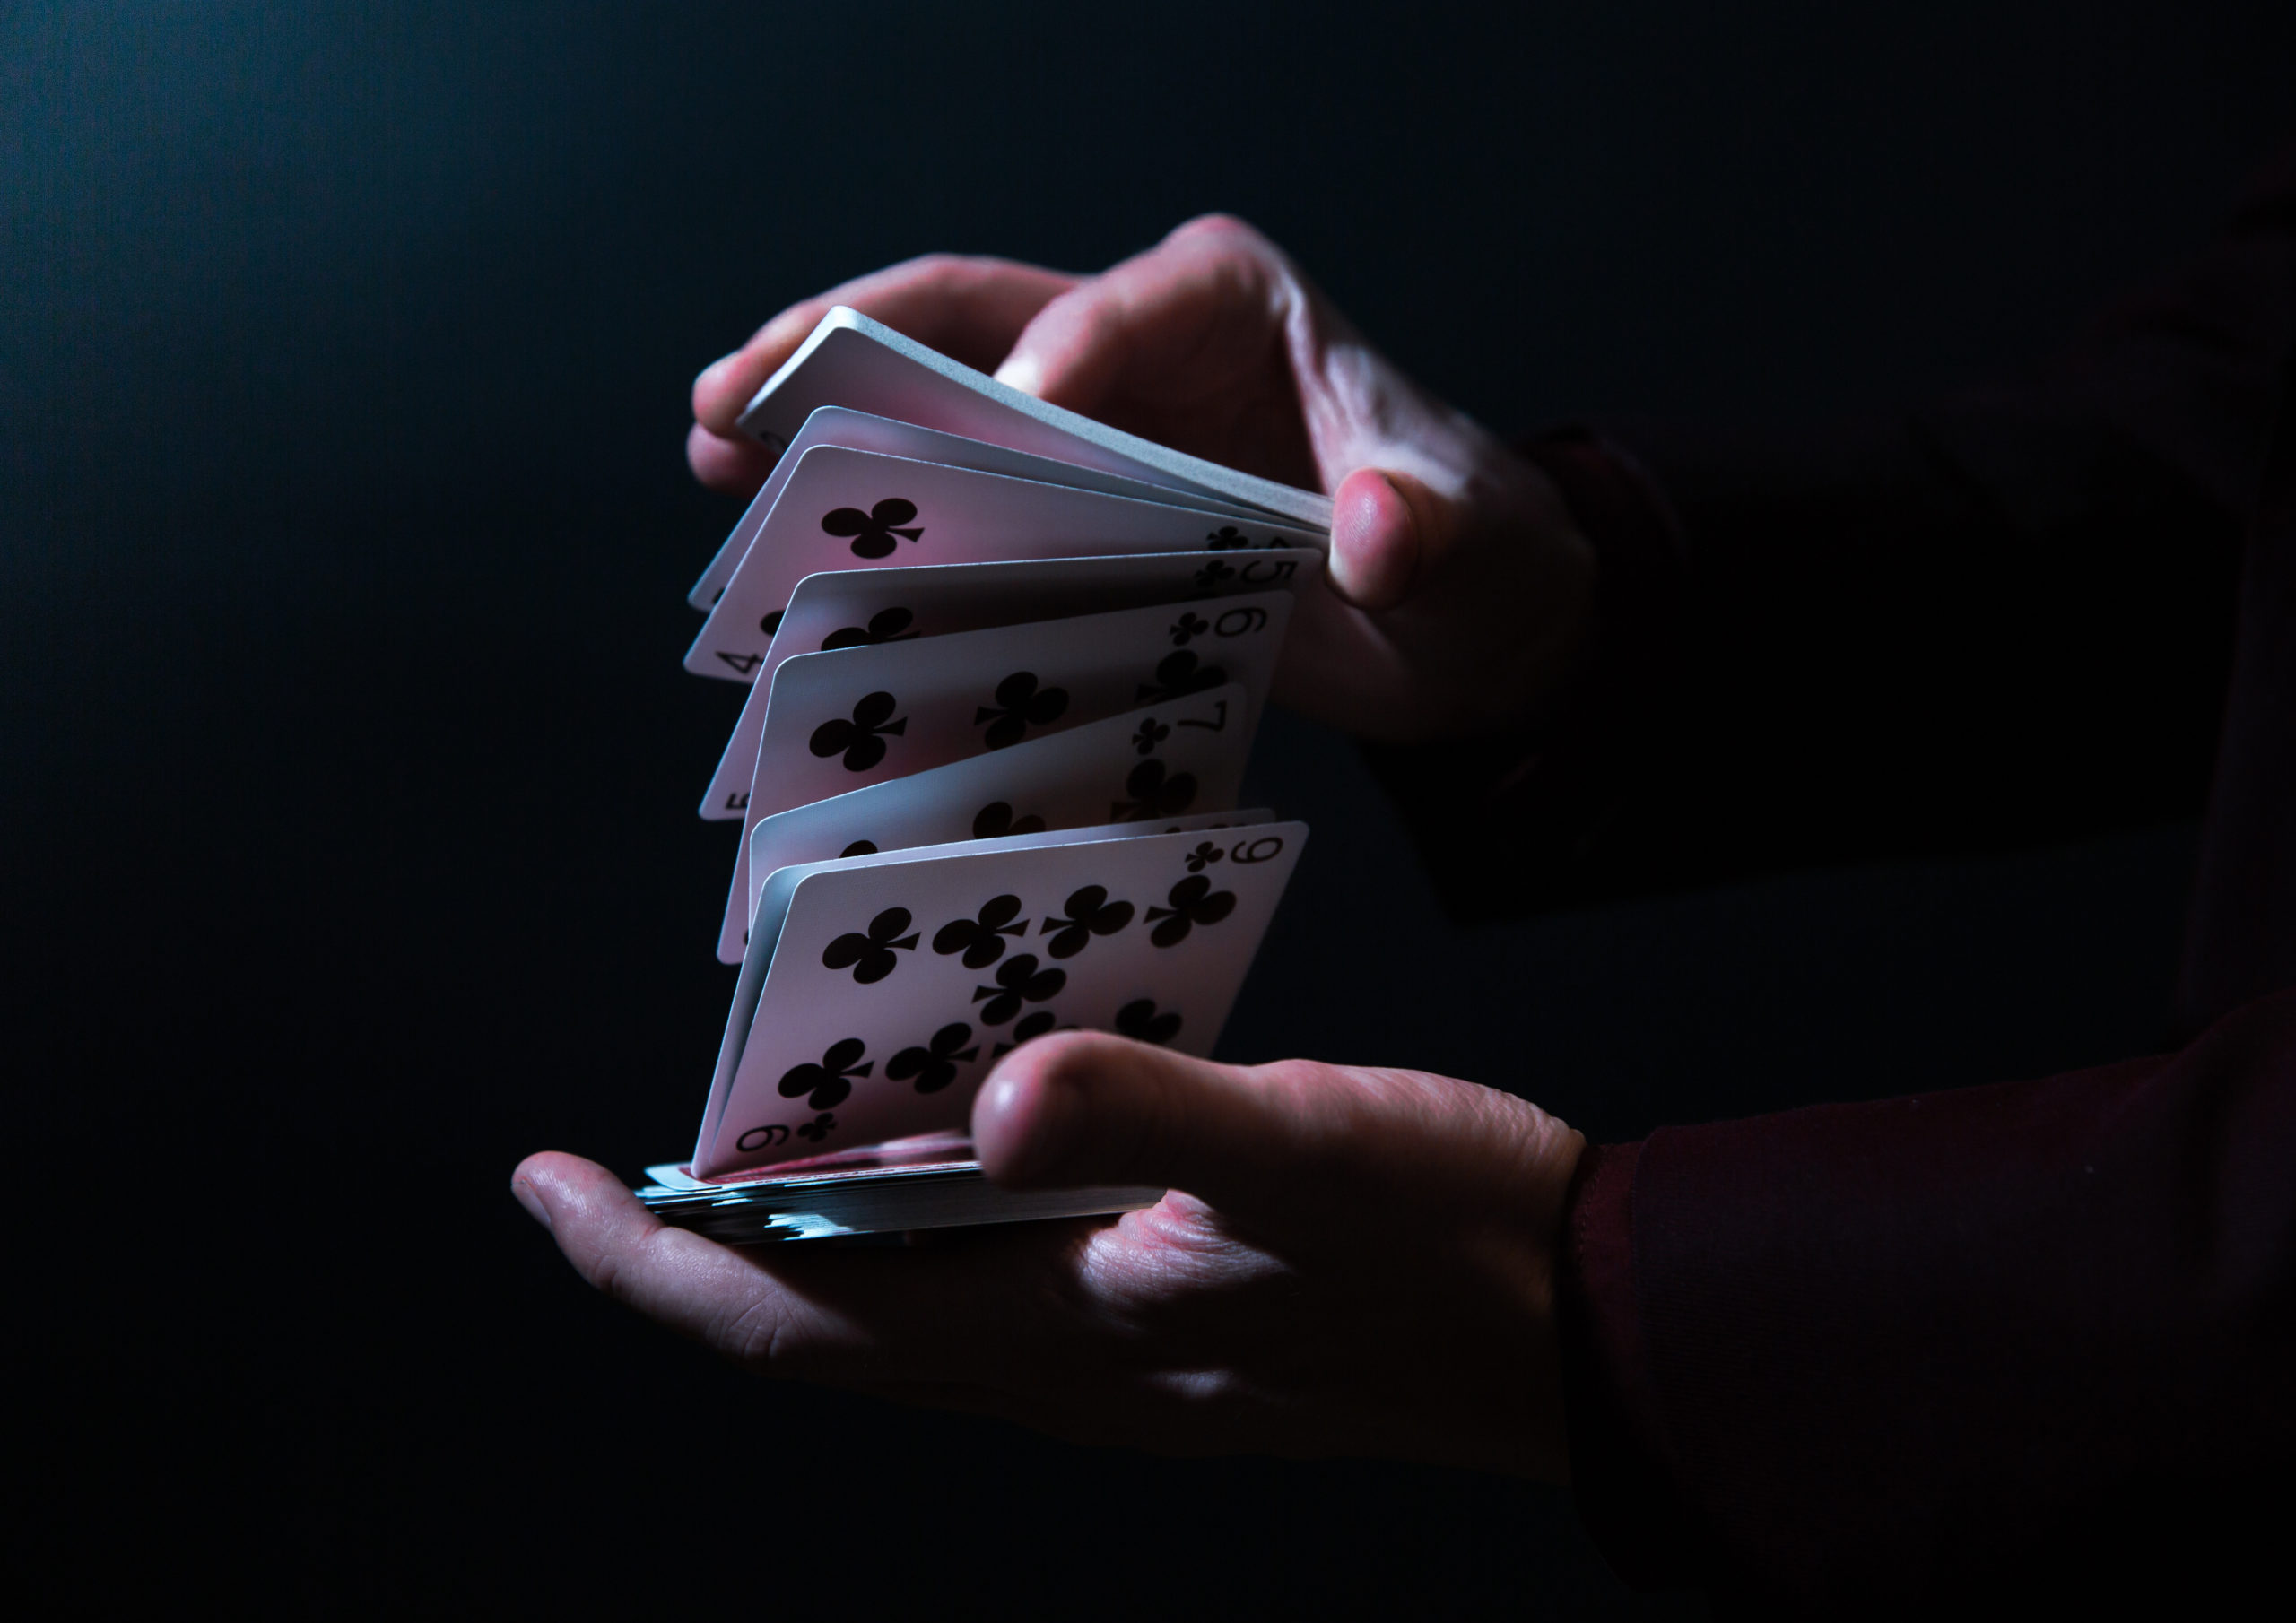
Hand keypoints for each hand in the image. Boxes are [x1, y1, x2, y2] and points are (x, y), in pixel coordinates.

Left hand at [512, 1033, 1583, 1477]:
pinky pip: (986, 1286)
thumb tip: (994, 1104)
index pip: (789, 1321)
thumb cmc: (1460, 1242)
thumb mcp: (1310, 1155)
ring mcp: (1112, 1355)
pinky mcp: (1167, 1319)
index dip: (649, 1257)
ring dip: (803, 1239)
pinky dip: (919, 1222)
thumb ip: (1154, 1122)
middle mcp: (1058, 1366)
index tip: (544, 1182)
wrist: (1592, 1334)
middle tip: (613, 1161)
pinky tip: (943, 1139)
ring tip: (751, 1136)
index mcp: (1058, 1337)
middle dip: (695, 1251)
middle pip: (818, 1326)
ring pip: (898, 1310)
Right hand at [688, 219, 1596, 743]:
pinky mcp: (1067, 506)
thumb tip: (1376, 534)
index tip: (1017, 425)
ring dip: (820, 421)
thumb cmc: (1474, 554)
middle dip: (848, 348)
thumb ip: (1423, 530)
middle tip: (735, 394)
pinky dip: (872, 517)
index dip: (1058, 359)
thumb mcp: (1470, 544)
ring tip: (712, 454)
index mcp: (1229, 301)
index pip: (1118, 307)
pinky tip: (785, 555)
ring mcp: (1090, 424)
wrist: (1464, 625)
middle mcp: (1137, 337)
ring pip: (929, 395)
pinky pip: (949, 496)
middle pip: (970, 317)